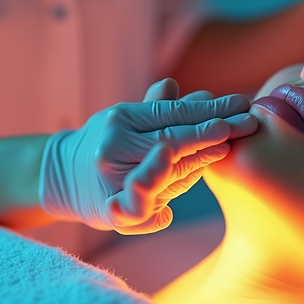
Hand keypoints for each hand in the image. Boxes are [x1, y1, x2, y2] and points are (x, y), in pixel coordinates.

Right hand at [39, 79, 256, 234]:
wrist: (58, 176)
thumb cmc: (105, 143)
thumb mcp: (125, 119)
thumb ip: (157, 108)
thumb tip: (189, 92)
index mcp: (120, 120)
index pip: (170, 114)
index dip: (207, 109)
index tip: (239, 103)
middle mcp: (113, 148)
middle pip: (170, 139)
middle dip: (210, 131)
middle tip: (245, 123)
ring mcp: (109, 180)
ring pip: (161, 173)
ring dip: (194, 162)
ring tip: (223, 148)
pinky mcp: (108, 212)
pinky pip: (139, 211)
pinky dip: (157, 209)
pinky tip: (172, 208)